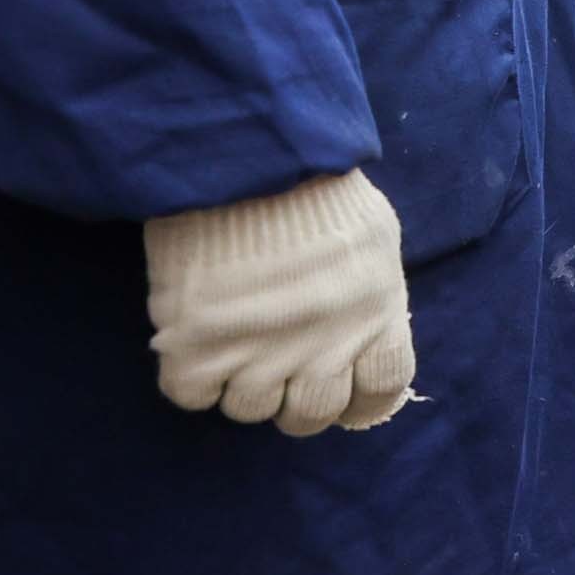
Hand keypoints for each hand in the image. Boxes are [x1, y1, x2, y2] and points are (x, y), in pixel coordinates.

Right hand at [142, 170, 414, 435]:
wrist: (245, 160)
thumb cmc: (316, 188)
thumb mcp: (373, 237)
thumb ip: (372, 294)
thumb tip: (363, 333)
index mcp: (376, 317)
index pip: (382, 389)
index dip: (362, 401)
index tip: (345, 398)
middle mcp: (324, 347)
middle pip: (312, 414)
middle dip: (297, 401)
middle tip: (279, 370)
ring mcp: (259, 355)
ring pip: (250, 410)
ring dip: (241, 386)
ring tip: (234, 345)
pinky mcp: (196, 350)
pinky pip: (192, 395)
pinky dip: (192, 378)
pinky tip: (195, 344)